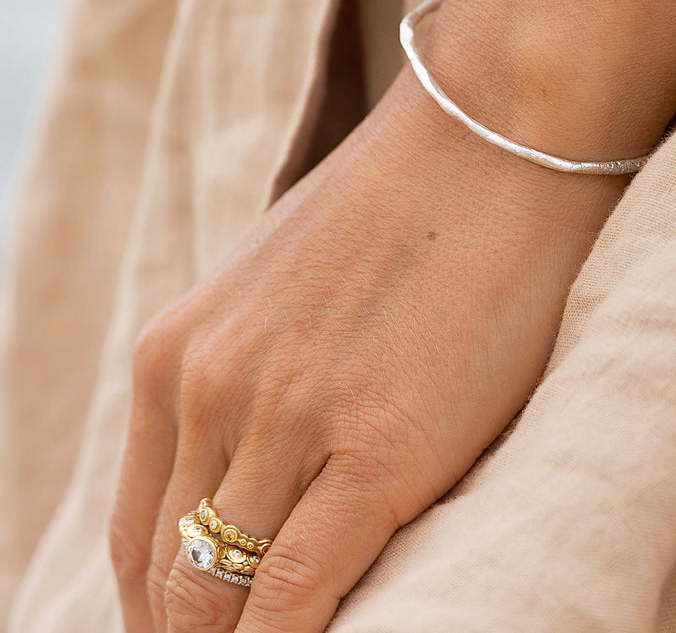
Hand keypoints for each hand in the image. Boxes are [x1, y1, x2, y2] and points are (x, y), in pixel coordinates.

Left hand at [109, 67, 625, 632]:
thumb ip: (254, 372)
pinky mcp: (380, 452)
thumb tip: (258, 466)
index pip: (139, 534)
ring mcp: (291, 421)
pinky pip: (302, 599)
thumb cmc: (410, 204)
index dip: (164, 608)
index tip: (210, 628)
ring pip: (225, 600)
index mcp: (178, 353)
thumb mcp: (287, 284)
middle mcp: (212, 390)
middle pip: (173, 581)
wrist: (497, 132)